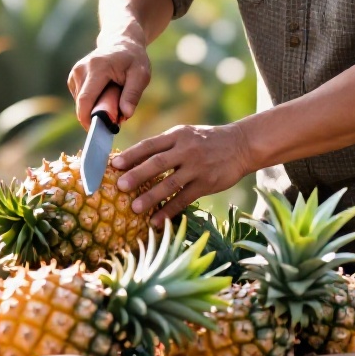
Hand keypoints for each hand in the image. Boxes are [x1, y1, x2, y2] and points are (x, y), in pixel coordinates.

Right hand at [67, 34, 151, 127]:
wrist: (121, 42)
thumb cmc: (133, 59)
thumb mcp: (141, 74)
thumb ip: (133, 94)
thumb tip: (125, 115)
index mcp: (97, 68)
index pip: (86, 99)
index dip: (88, 119)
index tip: (98, 133)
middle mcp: (81, 69)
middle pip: (82, 104)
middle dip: (96, 115)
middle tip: (117, 115)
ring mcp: (75, 72)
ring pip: (81, 103)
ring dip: (95, 108)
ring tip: (112, 98)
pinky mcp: (73, 77)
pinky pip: (80, 98)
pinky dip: (91, 102)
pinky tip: (104, 93)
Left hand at [112, 122, 255, 224]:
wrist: (240, 145)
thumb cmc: (205, 141)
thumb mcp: (185, 134)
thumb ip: (163, 145)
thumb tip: (132, 160)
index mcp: (177, 135)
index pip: (149, 145)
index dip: (131, 155)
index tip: (113, 164)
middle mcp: (186, 150)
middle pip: (157, 163)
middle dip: (137, 175)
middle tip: (119, 186)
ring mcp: (197, 167)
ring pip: (170, 183)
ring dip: (151, 197)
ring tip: (134, 208)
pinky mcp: (207, 183)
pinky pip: (184, 198)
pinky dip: (169, 210)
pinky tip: (156, 220)